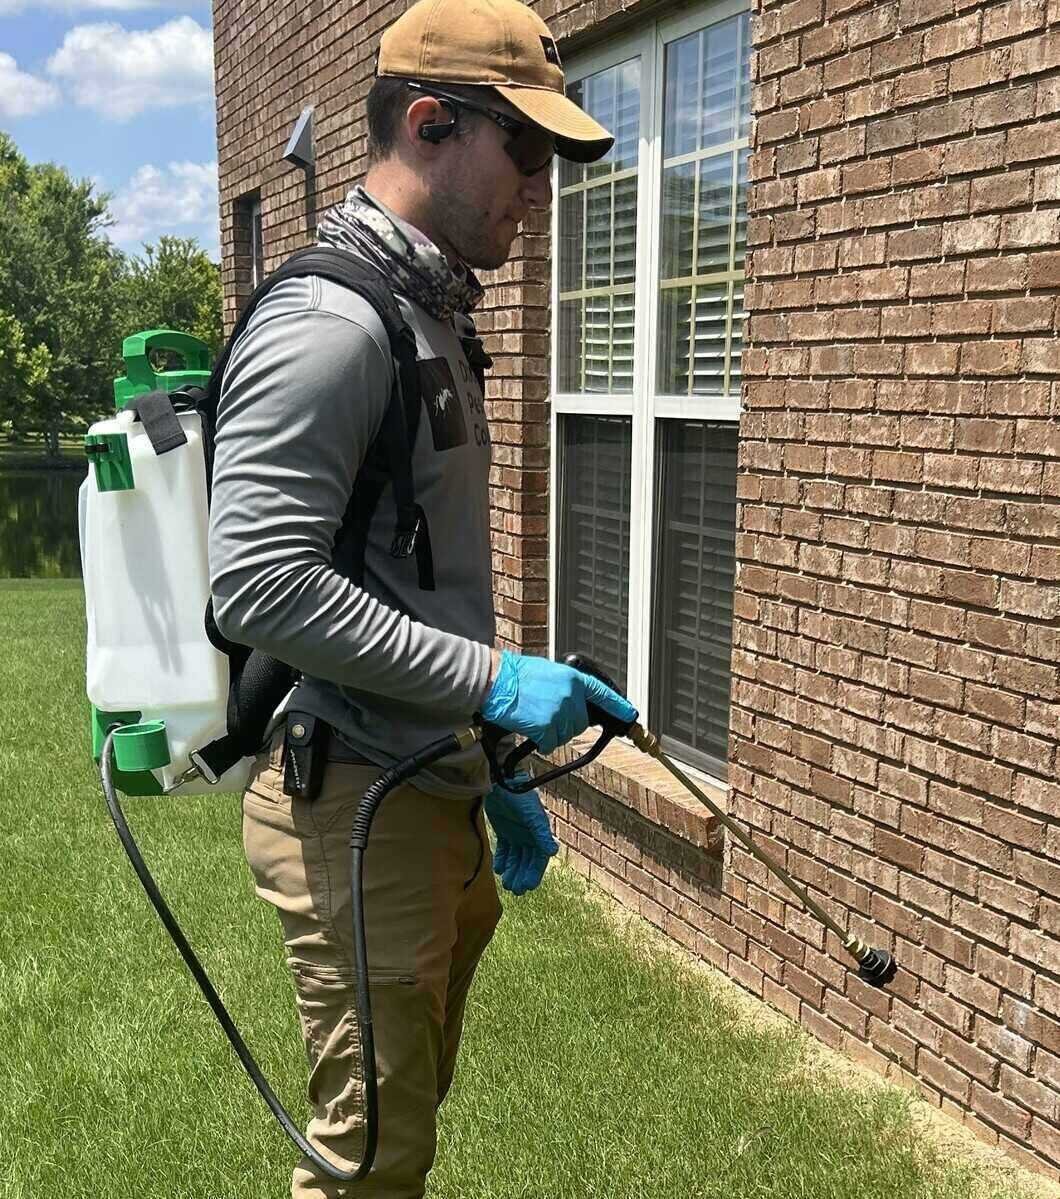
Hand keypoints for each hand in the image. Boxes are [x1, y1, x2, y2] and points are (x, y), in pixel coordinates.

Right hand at [480, 651, 637, 754]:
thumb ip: (565, 686)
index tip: (629, 715)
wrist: (495, 682)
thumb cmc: (514, 675)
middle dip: (565, 724)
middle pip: (579, 723)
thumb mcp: (547, 671)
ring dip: (551, 733)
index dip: (618, 706)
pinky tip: (529, 727)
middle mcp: (571, 696)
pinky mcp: (546, 727)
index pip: (602, 693)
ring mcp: (560, 712)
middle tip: (545, 715)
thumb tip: (572, 700)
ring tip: (534, 717)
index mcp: (572, 679)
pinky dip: (540, 742)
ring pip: (564, 735)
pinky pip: (549, 744)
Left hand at [483, 774, 558, 894]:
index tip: (528, 887)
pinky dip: (502, 860)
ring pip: (515, 857)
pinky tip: (498, 869)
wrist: (500, 782)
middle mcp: (528, 835)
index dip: (535, 872)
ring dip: (512, 870)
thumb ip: (540, 833)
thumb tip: (553, 852)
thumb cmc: (519, 796)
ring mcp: (516, 833)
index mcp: (538, 833)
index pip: (539, 858)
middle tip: (515, 890)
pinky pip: (504, 850)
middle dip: (522, 875)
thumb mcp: (532, 815)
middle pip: (526, 861)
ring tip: (507, 884)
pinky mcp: (503, 830)